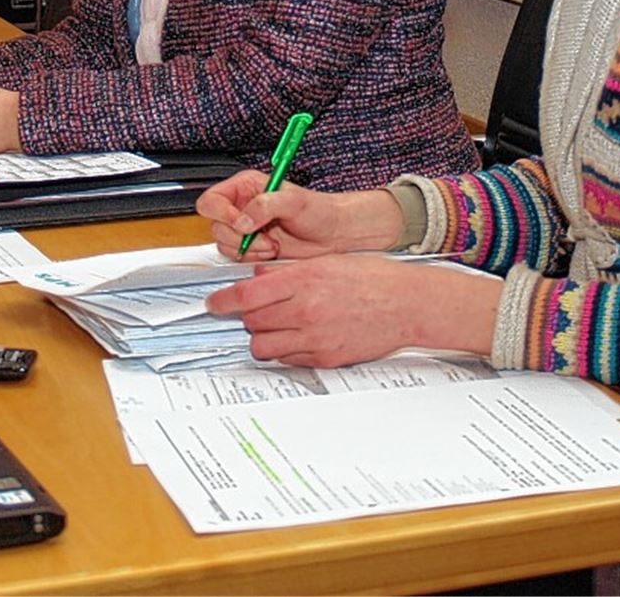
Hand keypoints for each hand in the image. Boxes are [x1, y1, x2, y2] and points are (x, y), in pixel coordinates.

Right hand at [197, 170, 404, 260]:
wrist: (334, 235)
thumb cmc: (319, 211)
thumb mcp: (294, 201)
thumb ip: (265, 205)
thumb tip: (243, 219)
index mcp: (246, 187)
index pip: (212, 200)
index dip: (222, 213)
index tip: (243, 223)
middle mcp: (242, 207)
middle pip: (215, 225)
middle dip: (239, 236)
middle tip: (263, 237)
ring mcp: (245, 229)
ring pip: (224, 244)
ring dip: (248, 249)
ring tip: (271, 244)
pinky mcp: (251, 248)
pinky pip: (236, 257)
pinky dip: (252, 258)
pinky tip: (271, 251)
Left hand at [206, 255, 502, 367]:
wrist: (406, 304)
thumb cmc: (371, 278)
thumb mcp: (325, 262)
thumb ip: (287, 271)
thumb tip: (258, 277)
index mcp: (302, 280)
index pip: (246, 295)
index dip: (223, 300)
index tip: (214, 302)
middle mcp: (305, 311)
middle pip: (251, 321)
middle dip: (248, 315)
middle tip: (256, 308)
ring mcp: (314, 338)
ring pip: (263, 345)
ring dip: (262, 335)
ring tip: (276, 324)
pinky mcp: (324, 358)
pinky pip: (287, 359)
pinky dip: (285, 349)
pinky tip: (297, 336)